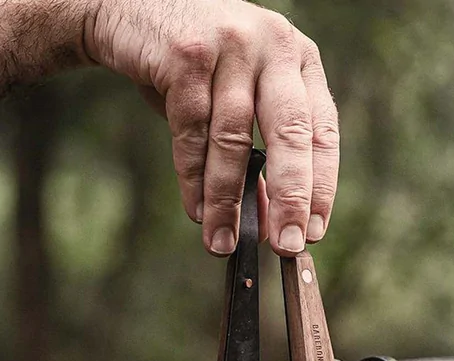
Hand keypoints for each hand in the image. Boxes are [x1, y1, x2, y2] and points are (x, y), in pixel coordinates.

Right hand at [82, 0, 339, 256]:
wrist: (131, 9)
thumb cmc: (197, 67)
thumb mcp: (239, 103)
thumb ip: (260, 159)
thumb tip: (269, 225)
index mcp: (299, 60)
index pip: (322, 132)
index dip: (320, 187)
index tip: (312, 232)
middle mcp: (273, 47)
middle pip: (290, 133)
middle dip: (290, 197)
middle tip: (285, 244)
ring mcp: (231, 46)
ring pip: (235, 138)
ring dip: (228, 199)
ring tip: (223, 241)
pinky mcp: (186, 55)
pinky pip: (192, 131)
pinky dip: (193, 177)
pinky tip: (196, 210)